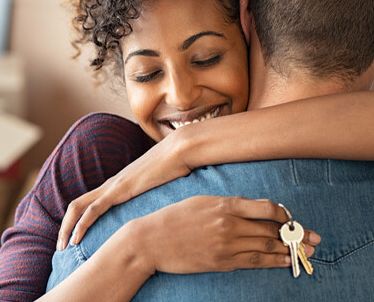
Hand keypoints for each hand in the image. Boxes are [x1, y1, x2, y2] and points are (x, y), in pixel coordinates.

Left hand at [58, 136, 191, 249]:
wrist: (180, 150)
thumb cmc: (176, 168)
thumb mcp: (161, 188)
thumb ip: (155, 199)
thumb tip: (162, 214)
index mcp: (117, 185)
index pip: (88, 204)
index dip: (77, 221)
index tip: (73, 239)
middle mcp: (110, 185)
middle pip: (76, 205)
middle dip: (64, 227)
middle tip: (60, 247)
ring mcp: (113, 186)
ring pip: (78, 207)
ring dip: (67, 228)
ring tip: (62, 246)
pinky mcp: (119, 190)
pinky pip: (93, 209)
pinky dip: (82, 224)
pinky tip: (76, 238)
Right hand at [126, 196, 320, 273]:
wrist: (150, 240)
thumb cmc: (173, 218)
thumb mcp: (200, 201)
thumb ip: (227, 204)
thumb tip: (252, 209)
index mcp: (224, 205)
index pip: (266, 208)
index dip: (284, 214)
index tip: (291, 218)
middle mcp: (229, 224)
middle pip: (272, 230)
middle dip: (296, 234)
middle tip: (314, 238)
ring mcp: (226, 245)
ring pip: (267, 247)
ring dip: (289, 250)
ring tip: (305, 251)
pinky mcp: (221, 262)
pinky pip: (254, 262)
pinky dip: (273, 261)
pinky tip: (284, 261)